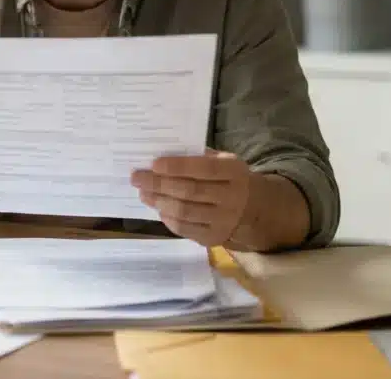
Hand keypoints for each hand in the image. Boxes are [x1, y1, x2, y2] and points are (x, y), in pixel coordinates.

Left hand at [130, 149, 254, 247]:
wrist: (254, 211)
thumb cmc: (230, 179)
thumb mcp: (224, 162)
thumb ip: (199, 157)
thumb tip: (164, 153)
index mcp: (234, 172)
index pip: (204, 169)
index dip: (177, 167)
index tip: (153, 164)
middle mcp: (232, 198)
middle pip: (189, 191)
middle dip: (159, 184)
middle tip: (137, 177)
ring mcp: (223, 221)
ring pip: (184, 212)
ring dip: (159, 201)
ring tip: (143, 193)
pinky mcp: (214, 238)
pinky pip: (185, 229)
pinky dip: (168, 219)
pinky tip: (158, 208)